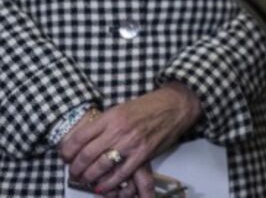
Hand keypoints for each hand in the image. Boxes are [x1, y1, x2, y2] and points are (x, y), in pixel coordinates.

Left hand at [61, 84, 199, 192]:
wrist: (176, 104)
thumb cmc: (149, 105)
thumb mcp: (122, 108)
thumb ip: (104, 124)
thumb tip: (84, 140)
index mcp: (110, 116)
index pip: (78, 138)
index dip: (66, 152)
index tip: (65, 157)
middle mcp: (118, 130)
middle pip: (86, 156)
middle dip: (75, 169)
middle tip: (74, 172)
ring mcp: (131, 143)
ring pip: (100, 167)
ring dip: (89, 177)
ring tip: (86, 179)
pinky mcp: (143, 154)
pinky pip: (120, 174)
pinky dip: (108, 183)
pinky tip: (102, 186)